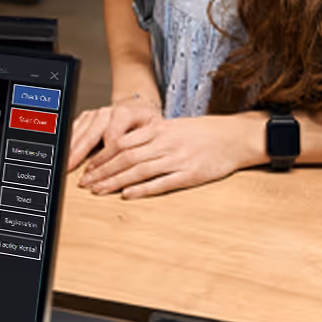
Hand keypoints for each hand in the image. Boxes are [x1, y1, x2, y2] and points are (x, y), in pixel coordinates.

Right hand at [66, 93, 163, 172]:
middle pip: (90, 136)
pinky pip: (73, 129)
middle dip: (81, 156)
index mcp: (125, 114)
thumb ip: (145, 146)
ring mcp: (95, 114)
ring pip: (79, 133)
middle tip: (76, 172)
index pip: (112, 139)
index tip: (100, 174)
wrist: (138, 107)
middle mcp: (107, 112)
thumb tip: (138, 167)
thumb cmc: (147, 123)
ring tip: (66, 166)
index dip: (105, 158)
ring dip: (72, 151)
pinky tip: (65, 155)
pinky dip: (69, 143)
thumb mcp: (154, 132)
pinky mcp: (86, 117)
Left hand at [80, 113, 266, 198]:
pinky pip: (162, 183)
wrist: (236, 136)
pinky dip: (143, 189)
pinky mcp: (191, 174)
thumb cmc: (206, 132)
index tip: (88, 167)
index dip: (102, 156)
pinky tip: (127, 195)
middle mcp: (165, 143)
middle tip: (85, 183)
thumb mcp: (176, 126)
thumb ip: (152, 135)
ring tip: (98, 191)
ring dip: (115, 181)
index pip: (122, 143)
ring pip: (139, 170)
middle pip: (125, 157)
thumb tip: (127, 145)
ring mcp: (178, 159)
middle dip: (102, 171)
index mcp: (160, 130)